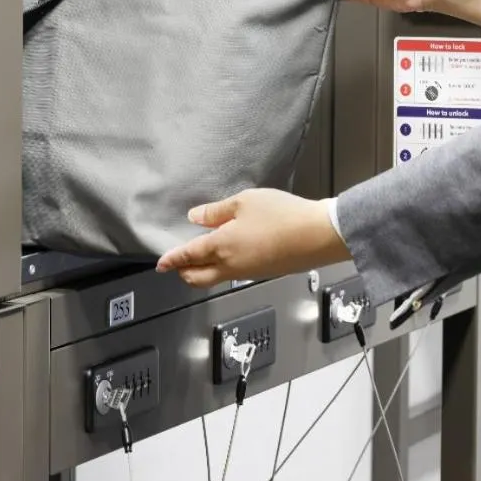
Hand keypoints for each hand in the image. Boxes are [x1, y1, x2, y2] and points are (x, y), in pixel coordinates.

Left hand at [154, 189, 350, 287]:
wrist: (319, 235)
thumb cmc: (282, 215)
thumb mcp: (244, 202)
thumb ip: (216, 211)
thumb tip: (196, 217)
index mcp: (221, 247)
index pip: (188, 257)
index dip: (172, 260)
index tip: (161, 264)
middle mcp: (232, 265)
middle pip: (198, 278)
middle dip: (184, 272)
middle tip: (176, 264)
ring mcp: (250, 272)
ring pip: (217, 278)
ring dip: (203, 271)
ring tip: (199, 256)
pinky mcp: (265, 273)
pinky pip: (235, 274)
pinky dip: (223, 268)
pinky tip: (229, 253)